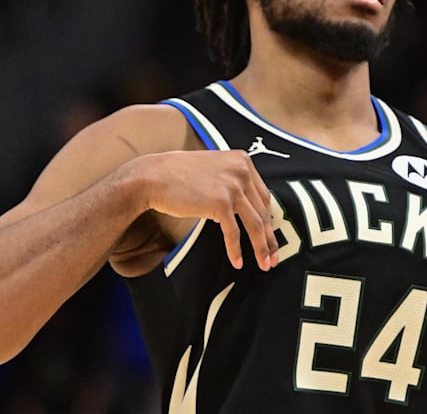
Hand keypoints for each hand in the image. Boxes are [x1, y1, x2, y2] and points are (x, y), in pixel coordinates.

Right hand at [123, 150, 278, 270]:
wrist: (152, 177)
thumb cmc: (178, 175)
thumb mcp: (213, 169)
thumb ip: (232, 181)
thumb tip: (248, 208)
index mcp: (242, 160)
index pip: (263, 196)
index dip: (269, 220)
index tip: (271, 237)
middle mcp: (242, 171)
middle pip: (263, 211)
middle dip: (270, 238)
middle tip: (273, 258)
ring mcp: (233, 186)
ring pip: (255, 224)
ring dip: (261, 248)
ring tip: (264, 264)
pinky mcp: (221, 203)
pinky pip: (234, 232)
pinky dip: (236, 250)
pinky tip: (238, 262)